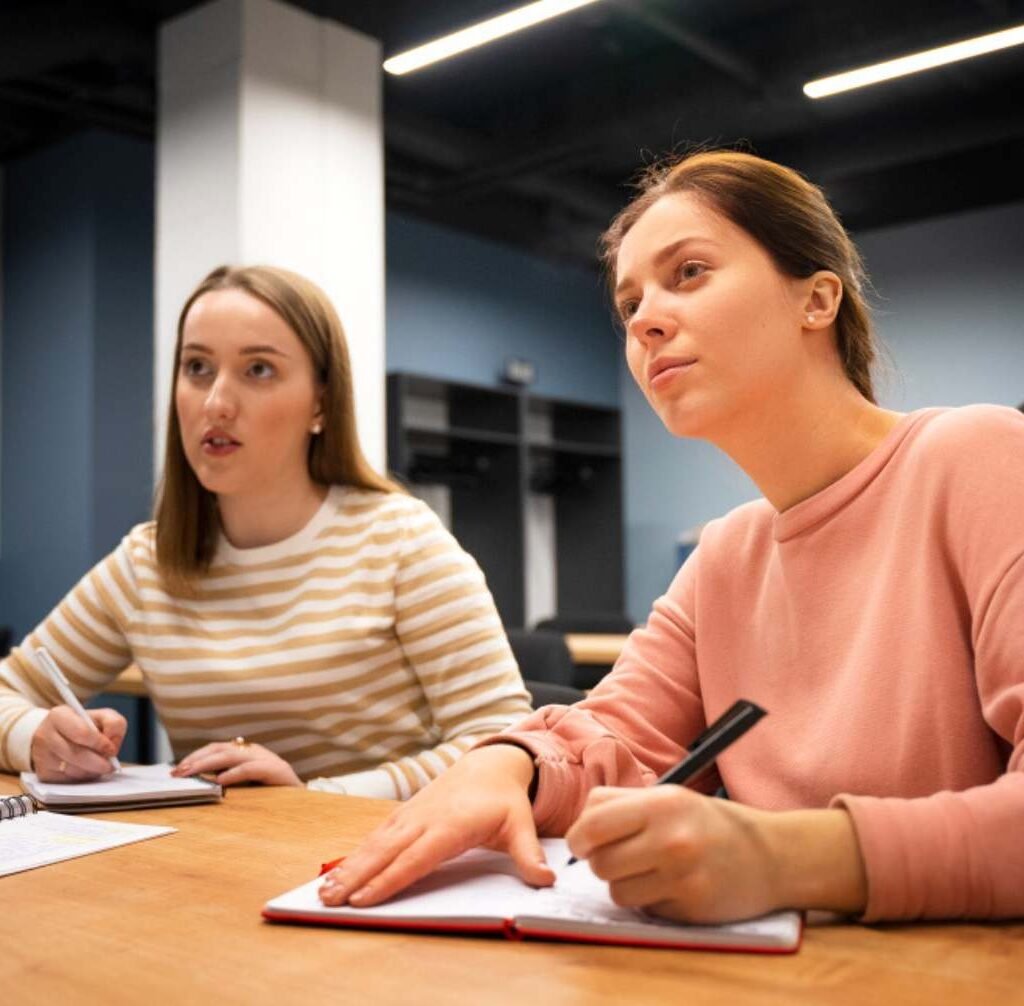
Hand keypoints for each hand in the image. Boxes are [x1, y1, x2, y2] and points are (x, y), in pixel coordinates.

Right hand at [31, 706, 126, 781]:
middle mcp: (45, 735)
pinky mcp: (42, 773)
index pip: (81, 732)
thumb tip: (113, 744)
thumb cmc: (82, 725)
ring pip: (71, 770)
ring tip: (99, 766)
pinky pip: (66, 781)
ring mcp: (40, 756)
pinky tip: (86, 770)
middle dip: (98, 762)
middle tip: (111, 765)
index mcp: (59, 716)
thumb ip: (114, 724)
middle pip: (75, 754)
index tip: (111, 749)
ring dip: (91, 771)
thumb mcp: (101, 716)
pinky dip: (81, 778)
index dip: (99, 743)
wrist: (56, 735)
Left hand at [171, 741, 301, 786]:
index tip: (177, 769)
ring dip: (207, 763)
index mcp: (249, 754)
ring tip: (190, 773)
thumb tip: (199, 783)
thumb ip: (229, 781)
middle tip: (178, 772)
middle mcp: (256, 752)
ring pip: (231, 755)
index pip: (217, 748)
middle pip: (220, 748)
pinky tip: (220, 781)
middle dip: (196, 759)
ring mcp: (268, 760)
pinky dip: (233, 773)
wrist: (308, 804)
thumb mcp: (248, 787)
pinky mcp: (277, 771)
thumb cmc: (275, 798)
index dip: (196, 756)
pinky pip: (250, 768)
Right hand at [319, 743, 553, 907]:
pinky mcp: (405, 814)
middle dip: (356, 876)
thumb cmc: (503, 799)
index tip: (364, 898)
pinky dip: (356, 853)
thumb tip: (545, 880)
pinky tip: (338, 871)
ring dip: (349, 867)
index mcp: (451, 824)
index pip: (416, 856)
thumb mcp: (521, 823)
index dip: (389, 878)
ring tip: (325, 891)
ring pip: (375, 843)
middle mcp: (425, 818)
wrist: (490, 763)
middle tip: (330, 900)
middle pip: (386, 852)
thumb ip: (528, 853)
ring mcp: (412, 814)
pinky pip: (377, 835)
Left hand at [566, 786, 866, 922]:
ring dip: (624, 884)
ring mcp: (682, 878)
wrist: (771, 856)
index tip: (582, 841)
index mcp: (661, 804)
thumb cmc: (710, 822)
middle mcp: (671, 840)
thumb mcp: (670, 797)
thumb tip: (579, 828)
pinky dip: (650, 900)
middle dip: (600, 862)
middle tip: (618, 856)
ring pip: (617, 892)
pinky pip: (645, 909)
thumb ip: (622, 805)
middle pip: (600, 863)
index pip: (593, 824)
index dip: (578, 837)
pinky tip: (671, 886)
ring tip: (647, 870)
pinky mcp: (690, 909)